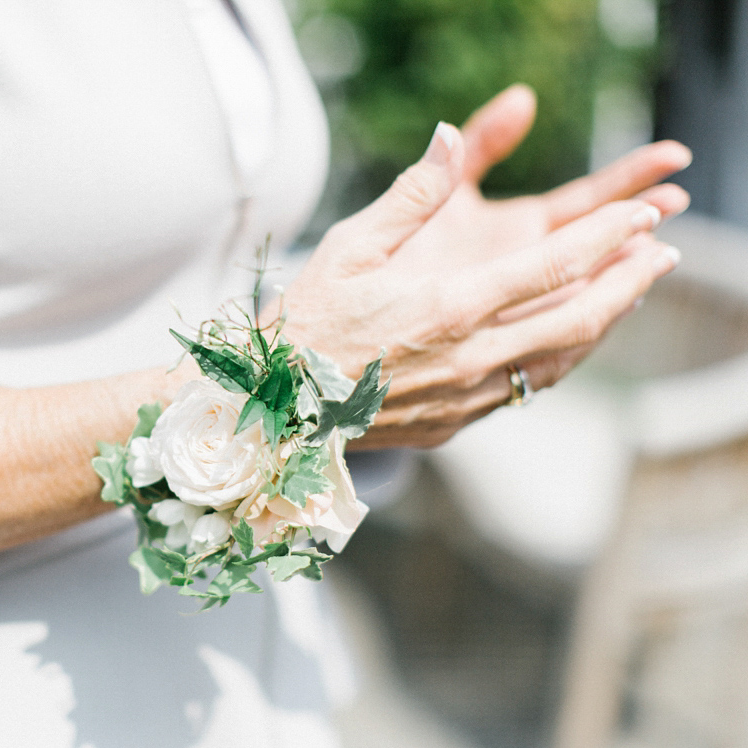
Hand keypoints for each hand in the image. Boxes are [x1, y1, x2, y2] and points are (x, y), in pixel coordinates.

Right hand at [284, 117, 686, 447]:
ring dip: (605, 322)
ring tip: (629, 292)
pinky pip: (527, 387)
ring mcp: (467, 396)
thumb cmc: (306, 322)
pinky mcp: (456, 422)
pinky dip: (563, 357)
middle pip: (580, 318)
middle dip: (629, 282)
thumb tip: (450, 136)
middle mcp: (469, 356)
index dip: (607, 236)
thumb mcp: (349, 247)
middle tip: (661, 254)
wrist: (275, 407)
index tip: (640, 214)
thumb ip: (411, 194)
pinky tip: (570, 338)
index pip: (553, 266)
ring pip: (562, 359)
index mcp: (447, 306)